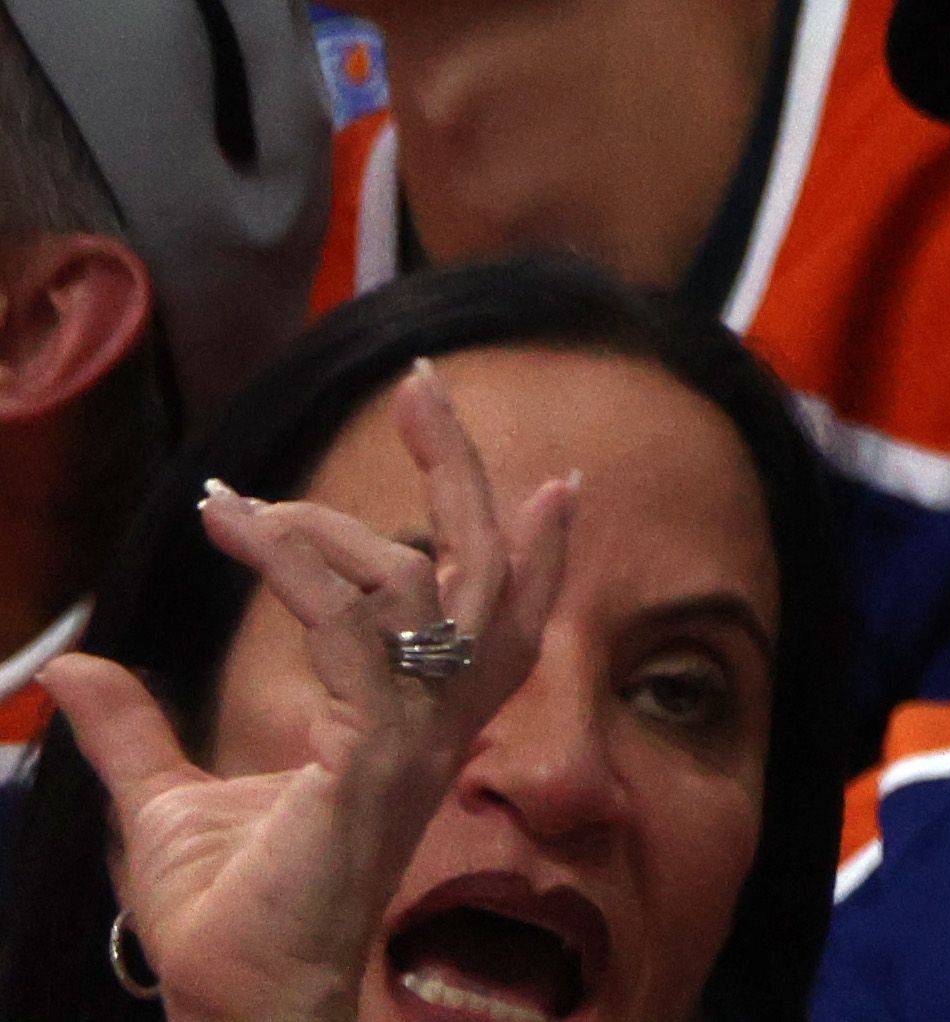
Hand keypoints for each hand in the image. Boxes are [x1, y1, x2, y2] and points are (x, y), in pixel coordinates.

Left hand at [47, 362, 575, 1021]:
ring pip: (433, 588)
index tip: (460, 467)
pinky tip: (259, 536)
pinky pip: (364, 640)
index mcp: (407, 726)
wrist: (236, 1007)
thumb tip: (67, 670)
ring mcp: (415, 743)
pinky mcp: (377, 764)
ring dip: (346, 518)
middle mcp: (432, 724)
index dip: (472, 528)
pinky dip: (314, 573)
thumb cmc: (224, 926)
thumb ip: (132, 735)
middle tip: (426, 383)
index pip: (470, 602)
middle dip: (463, 469)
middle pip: (489, 572)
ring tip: (256, 499)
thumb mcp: (163, 809)